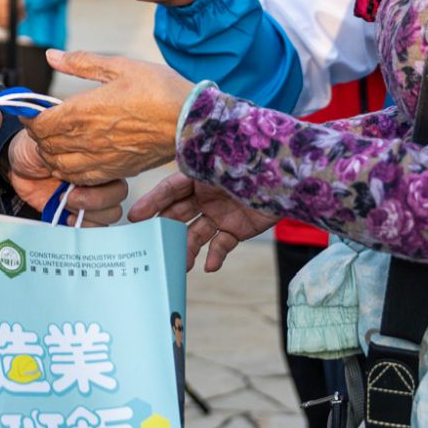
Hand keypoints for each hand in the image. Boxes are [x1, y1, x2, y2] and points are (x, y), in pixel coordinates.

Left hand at [6, 131, 127, 225]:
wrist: (13, 169)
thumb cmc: (29, 149)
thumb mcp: (40, 134)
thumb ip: (51, 130)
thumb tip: (52, 122)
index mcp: (94, 155)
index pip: (116, 165)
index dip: (103, 172)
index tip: (78, 173)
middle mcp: (97, 176)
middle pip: (119, 192)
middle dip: (98, 198)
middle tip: (71, 196)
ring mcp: (90, 197)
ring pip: (112, 212)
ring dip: (91, 212)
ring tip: (67, 204)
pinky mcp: (79, 213)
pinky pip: (96, 226)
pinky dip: (84, 224)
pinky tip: (67, 215)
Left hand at [26, 50, 194, 184]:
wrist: (190, 122)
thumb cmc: (159, 90)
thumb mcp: (120, 66)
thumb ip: (81, 62)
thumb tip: (51, 55)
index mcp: (83, 111)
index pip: (39, 123)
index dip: (31, 117)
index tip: (33, 109)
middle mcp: (86, 139)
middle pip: (44, 145)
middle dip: (39, 134)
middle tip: (45, 123)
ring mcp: (100, 159)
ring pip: (58, 164)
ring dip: (52, 153)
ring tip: (58, 140)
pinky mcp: (114, 172)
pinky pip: (79, 178)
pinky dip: (69, 169)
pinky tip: (76, 157)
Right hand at [129, 173, 277, 271]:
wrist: (293, 177)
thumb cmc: (257, 161)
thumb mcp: (225, 162)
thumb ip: (201, 168)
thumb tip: (177, 173)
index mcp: (200, 176)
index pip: (169, 189)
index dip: (152, 202)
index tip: (134, 218)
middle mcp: (206, 196)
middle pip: (179, 215)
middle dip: (167, 232)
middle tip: (154, 247)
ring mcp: (221, 213)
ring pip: (197, 234)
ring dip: (188, 249)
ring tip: (182, 264)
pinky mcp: (238, 229)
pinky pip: (221, 245)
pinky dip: (215, 256)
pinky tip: (209, 266)